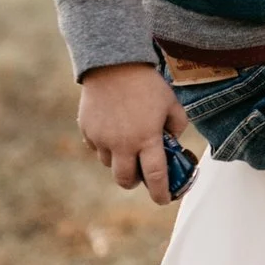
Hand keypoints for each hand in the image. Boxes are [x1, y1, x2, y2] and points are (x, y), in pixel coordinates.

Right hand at [78, 63, 193, 204]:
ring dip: (119, 160)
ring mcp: (102, 139)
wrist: (113, 64)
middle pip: (125, 180)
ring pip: (109, 163)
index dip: (160, 193)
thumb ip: (177, 125)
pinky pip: (96, 147)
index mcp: (147, 139)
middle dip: (135, 182)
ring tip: (127, 141)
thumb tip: (172, 140)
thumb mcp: (171, 102)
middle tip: (141, 173)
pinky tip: (113, 128)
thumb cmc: (146, 83)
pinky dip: (105, 145)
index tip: (163, 199)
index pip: (156, 177)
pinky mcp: (88, 131)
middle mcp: (123, 144)